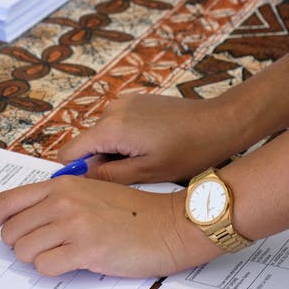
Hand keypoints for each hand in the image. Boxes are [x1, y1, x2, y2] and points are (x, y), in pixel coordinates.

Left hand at [0, 178, 218, 277]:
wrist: (170, 225)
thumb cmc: (133, 213)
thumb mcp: (91, 194)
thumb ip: (57, 202)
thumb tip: (20, 224)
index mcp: (61, 185)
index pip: (7, 201)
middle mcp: (62, 201)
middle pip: (11, 232)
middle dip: (22, 246)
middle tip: (50, 247)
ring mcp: (72, 224)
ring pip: (24, 252)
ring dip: (40, 259)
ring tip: (69, 253)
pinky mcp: (84, 249)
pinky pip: (45, 267)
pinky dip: (54, 270)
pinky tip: (78, 262)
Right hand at [57, 93, 238, 184]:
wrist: (221, 123)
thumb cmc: (189, 151)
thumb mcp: (146, 173)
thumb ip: (107, 176)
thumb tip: (79, 179)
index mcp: (110, 128)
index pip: (68, 154)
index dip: (75, 174)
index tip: (92, 188)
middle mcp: (111, 110)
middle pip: (85, 145)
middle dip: (100, 163)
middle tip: (130, 176)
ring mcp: (123, 102)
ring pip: (102, 137)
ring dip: (114, 152)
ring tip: (144, 161)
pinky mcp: (135, 101)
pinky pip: (116, 125)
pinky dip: (125, 140)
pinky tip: (150, 147)